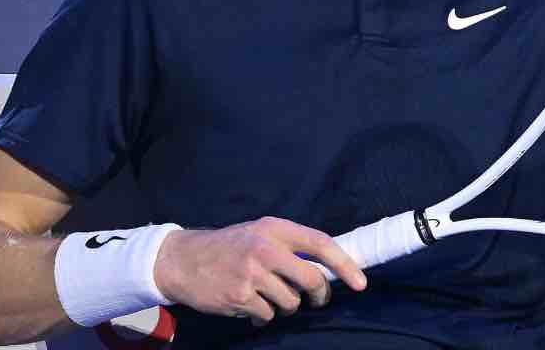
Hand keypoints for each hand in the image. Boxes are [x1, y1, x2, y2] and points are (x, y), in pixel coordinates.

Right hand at [153, 217, 366, 326]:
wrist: (183, 259)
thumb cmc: (229, 247)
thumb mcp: (259, 233)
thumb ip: (289, 246)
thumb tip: (328, 269)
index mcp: (274, 228)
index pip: (320, 243)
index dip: (344, 264)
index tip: (360, 282)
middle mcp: (265, 248)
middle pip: (311, 279)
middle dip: (318, 295)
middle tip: (315, 299)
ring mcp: (252, 273)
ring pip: (291, 302)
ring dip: (284, 306)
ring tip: (267, 297)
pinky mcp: (239, 296)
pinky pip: (268, 315)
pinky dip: (263, 316)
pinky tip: (249, 306)